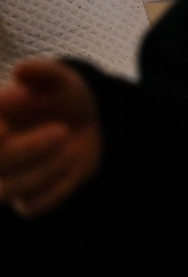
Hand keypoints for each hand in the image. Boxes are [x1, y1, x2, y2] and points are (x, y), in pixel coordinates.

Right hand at [0, 59, 101, 216]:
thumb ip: (42, 73)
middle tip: (63, 130)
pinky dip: (56, 188)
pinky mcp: (27, 200)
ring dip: (39, 172)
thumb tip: (21, 69)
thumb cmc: (62, 97)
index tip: (5, 128)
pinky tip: (73, 162)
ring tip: (73, 147)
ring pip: (3, 191)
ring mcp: (4, 180)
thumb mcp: (60, 79)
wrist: (89, 123)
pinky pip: (33, 206)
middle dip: (25, 150)